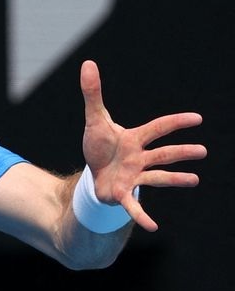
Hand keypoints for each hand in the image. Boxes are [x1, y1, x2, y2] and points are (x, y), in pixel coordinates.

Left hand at [80, 59, 206, 231]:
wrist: (93, 173)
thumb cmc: (100, 146)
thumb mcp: (94, 119)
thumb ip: (92, 93)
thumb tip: (88, 63)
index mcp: (134, 139)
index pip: (157, 128)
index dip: (175, 123)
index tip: (196, 119)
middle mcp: (139, 158)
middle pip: (162, 154)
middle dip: (181, 152)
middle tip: (202, 151)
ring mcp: (134, 177)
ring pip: (157, 178)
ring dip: (175, 180)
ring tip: (195, 180)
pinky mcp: (122, 194)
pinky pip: (133, 205)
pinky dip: (141, 215)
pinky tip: (153, 227)